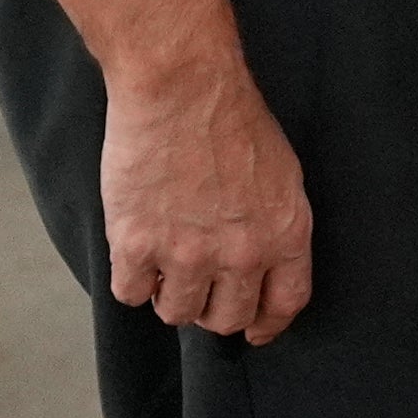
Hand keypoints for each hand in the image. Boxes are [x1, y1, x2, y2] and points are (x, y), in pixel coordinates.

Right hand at [99, 42, 314, 342]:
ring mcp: (188, 253)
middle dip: (213, 310)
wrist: (182, 87)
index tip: (255, 330)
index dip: (267, 324)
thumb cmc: (233, 119)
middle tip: (199, 288)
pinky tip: (135, 253)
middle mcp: (242, 253)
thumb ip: (274, 226)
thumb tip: (262, 266)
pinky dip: (132, 279)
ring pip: (177, 312)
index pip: (285, 304)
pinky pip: (131, 293)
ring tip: (165, 264)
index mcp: (286, 234)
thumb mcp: (282, 174)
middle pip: (227, 317)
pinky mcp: (137, 245)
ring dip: (170, 295)